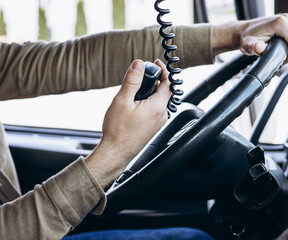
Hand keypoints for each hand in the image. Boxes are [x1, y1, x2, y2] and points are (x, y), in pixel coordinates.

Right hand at [85, 59, 170, 187]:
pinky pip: (155, 110)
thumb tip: (139, 64)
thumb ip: (132, 80)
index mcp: (157, 107)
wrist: (116, 152)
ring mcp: (158, 123)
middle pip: (164, 91)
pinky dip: (148, 102)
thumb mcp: (122, 100)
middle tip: (141, 75)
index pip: (168, 83)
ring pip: (159, 101)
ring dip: (150, 92)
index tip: (155, 63)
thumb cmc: (118, 130)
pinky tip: (135, 104)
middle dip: (154, 81)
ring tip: (134, 91)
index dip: (163, 70)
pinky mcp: (153, 127)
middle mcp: (162, 115)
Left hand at [212, 14, 287, 62]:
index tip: (280, 61)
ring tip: (276, 54)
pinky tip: (278, 48)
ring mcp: (286, 20)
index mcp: (280, 23)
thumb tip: (258, 47)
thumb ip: (253, 48)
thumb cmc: (245, 39)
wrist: (241, 32)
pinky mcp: (286, 23)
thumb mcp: (247, 45)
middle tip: (277, 58)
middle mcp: (285, 19)